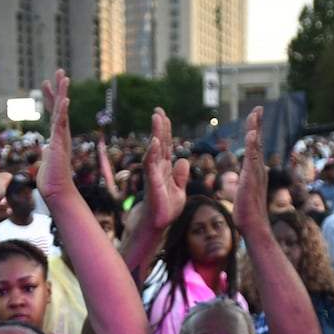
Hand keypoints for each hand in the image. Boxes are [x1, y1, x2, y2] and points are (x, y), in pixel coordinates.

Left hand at [38, 71, 75, 200]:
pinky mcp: (60, 144)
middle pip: (60, 106)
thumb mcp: (47, 159)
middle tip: (60, 71)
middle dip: (59, 88)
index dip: (51, 98)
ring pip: (63, 111)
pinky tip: (64, 99)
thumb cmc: (51, 180)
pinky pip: (62, 124)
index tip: (48, 83)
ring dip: (63, 93)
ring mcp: (62, 138)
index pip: (54, 113)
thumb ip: (48, 150)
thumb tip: (47, 147)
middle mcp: (62, 134)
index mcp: (57, 136)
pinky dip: (63, 111)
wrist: (57, 192)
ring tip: (64, 77)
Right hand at [142, 108, 188, 230]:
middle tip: (158, 110)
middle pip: (160, 143)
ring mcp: (154, 173)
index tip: (164, 116)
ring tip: (157, 117)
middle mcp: (158, 168)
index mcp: (165, 168)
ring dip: (156, 133)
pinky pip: (151, 164)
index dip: (166, 131)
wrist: (159, 223)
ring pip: (155, 149)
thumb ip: (181, 175)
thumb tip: (183, 160)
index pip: (166, 146)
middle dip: (160, 126)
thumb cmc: (166, 208)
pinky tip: (154, 141)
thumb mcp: (179, 189)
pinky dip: (152, 152)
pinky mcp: (152, 181)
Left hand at [234, 107, 268, 231]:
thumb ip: (243, 183)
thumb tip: (241, 180)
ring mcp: (256, 173)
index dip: (254, 132)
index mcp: (255, 172)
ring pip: (255, 147)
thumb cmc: (248, 215)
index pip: (254, 148)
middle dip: (257, 124)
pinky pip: (252, 158)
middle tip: (258, 108)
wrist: (254, 227)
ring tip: (255, 114)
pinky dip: (252, 144)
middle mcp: (258, 170)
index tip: (254, 118)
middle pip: (257, 142)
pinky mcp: (251, 179)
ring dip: (255, 129)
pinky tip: (251, 133)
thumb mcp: (244, 193)